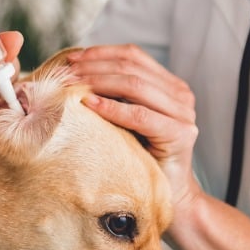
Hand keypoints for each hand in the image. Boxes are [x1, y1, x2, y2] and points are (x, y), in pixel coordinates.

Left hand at [69, 44, 201, 211]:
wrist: (169, 196)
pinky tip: (90, 104)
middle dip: (94, 66)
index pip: (132, 55)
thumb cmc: (140, 158)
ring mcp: (183, 113)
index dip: (100, 53)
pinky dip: (113, 107)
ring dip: (98, 82)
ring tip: (73, 85)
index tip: (70, 57)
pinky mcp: (180, 134)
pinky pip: (140, 115)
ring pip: (135, 85)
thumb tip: (73, 74)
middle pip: (131, 67)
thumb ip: (113, 96)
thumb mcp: (125, 120)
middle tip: (66, 72)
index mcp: (169, 85)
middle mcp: (180, 94)